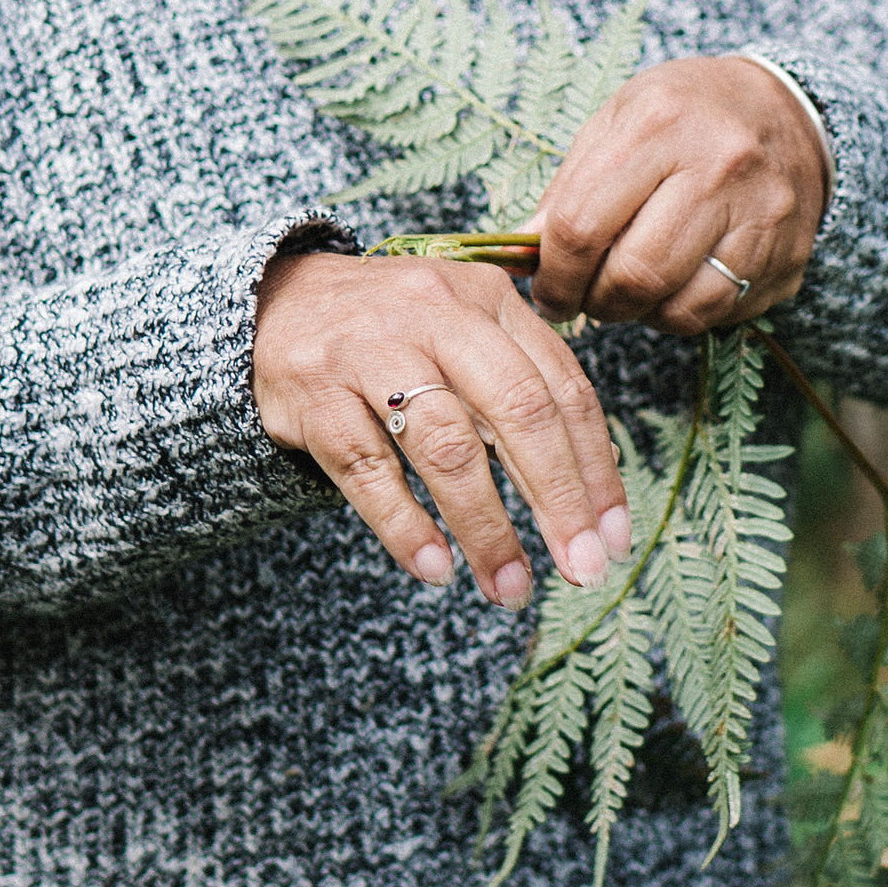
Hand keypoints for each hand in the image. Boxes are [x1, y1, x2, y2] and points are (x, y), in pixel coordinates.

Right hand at [252, 251, 633, 607]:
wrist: (273, 304)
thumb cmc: (395, 333)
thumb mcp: (465, 329)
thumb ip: (524, 384)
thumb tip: (594, 483)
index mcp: (487, 297)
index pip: (562, 387)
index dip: (596, 468)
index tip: (614, 537)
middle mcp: (435, 315)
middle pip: (517, 411)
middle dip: (558, 500)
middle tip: (583, 570)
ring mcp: (370, 352)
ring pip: (446, 447)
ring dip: (486, 529)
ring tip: (510, 589)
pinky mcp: (314, 395)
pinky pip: (368, 470)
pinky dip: (406, 527)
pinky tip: (436, 570)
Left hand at [527, 56, 827, 335]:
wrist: (787, 109)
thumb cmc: (687, 114)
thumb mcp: (618, 120)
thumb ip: (569, 186)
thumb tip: (524, 252)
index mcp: (658, 123)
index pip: (582, 224)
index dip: (553, 273)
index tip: (545, 290)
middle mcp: (717, 166)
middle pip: (633, 273)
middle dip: (594, 301)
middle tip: (583, 297)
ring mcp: (761, 214)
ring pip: (678, 305)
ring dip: (637, 313)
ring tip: (627, 290)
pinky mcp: (787, 255)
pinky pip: (717, 313)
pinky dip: (681, 313)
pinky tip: (672, 287)